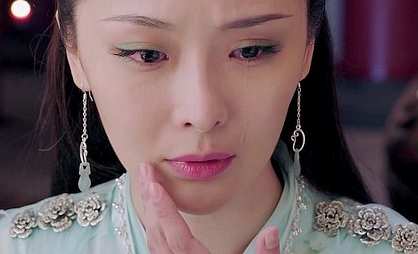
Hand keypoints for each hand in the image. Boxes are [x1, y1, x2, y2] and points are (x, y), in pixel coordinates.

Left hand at [139, 163, 280, 253]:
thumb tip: (272, 232)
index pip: (177, 237)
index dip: (164, 208)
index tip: (154, 184)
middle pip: (159, 235)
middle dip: (151, 201)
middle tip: (145, 171)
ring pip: (154, 244)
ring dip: (151, 214)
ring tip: (149, 187)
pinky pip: (158, 252)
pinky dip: (155, 231)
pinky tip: (157, 219)